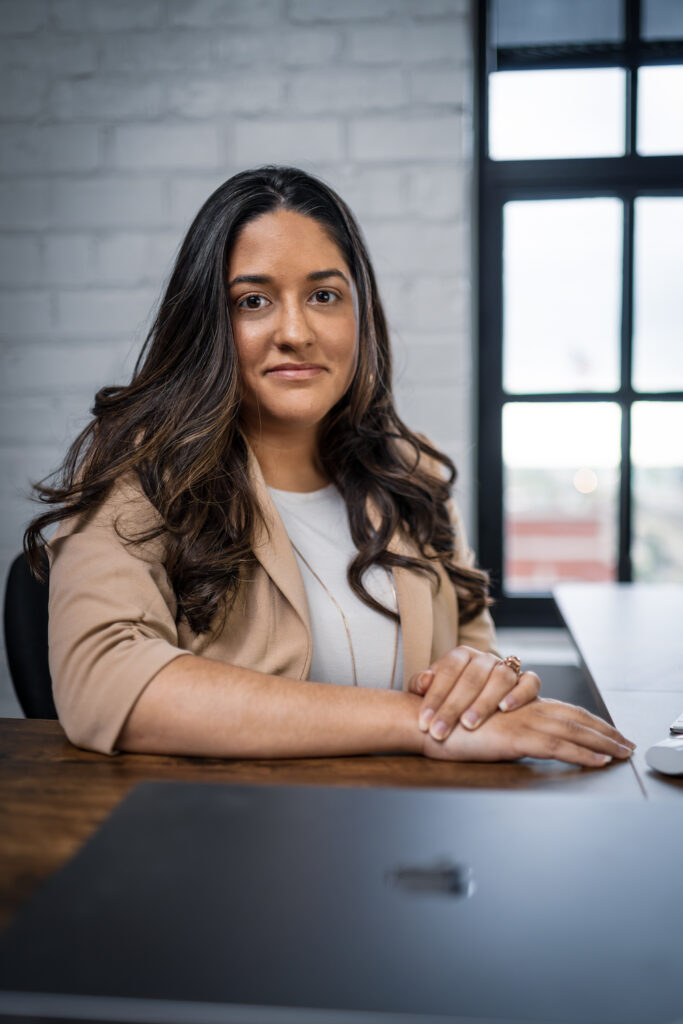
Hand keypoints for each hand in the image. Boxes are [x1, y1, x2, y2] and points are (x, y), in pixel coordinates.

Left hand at [408, 646, 539, 740]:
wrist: (475, 703)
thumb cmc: (447, 698)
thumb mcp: (428, 691)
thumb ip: (420, 685)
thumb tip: (424, 681)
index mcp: (461, 655)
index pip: (448, 670)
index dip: (434, 697)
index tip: (424, 723)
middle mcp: (485, 659)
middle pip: (472, 676)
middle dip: (453, 706)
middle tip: (440, 731)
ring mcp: (507, 669)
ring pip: (501, 677)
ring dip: (484, 701)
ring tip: (468, 724)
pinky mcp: (527, 681)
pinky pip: (530, 682)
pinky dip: (520, 693)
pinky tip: (504, 708)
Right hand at [421, 697, 635, 767]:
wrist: (423, 721)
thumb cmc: (443, 724)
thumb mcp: (478, 725)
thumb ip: (501, 727)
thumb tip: (515, 741)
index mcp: (518, 705)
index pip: (562, 709)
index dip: (587, 719)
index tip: (607, 730)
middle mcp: (525, 709)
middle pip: (575, 716)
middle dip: (604, 730)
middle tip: (627, 742)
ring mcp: (522, 721)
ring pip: (574, 729)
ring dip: (602, 741)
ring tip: (623, 753)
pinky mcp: (517, 736)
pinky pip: (558, 745)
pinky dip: (582, 753)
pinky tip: (599, 761)